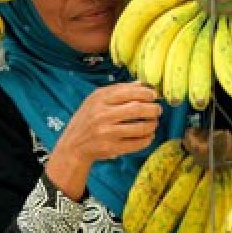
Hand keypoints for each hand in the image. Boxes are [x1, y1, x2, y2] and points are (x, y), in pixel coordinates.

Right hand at [47, 83, 161, 199]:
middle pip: (137, 109)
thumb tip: (141, 84)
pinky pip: (137, 144)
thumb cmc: (87, 119)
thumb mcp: (96, 100)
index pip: (129, 92)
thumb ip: (118, 90)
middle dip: (153, 109)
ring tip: (154, 123)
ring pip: (140, 128)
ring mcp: (107, 133)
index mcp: (99, 99)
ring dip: (152, 125)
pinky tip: (148, 136)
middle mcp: (102, 115)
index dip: (146, 93)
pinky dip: (147, 139)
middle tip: (158, 110)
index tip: (154, 96)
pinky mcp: (111, 148)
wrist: (73, 145)